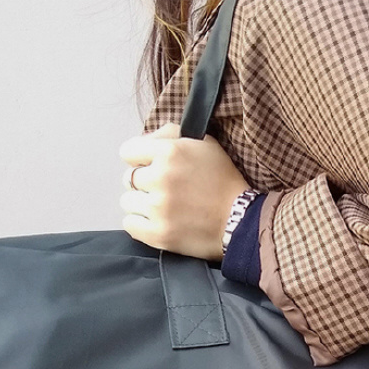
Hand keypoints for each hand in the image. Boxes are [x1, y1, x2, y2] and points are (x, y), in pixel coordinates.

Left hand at [120, 122, 252, 261]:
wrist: (241, 221)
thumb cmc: (223, 181)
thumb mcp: (203, 143)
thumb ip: (169, 134)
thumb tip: (143, 141)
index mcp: (170, 152)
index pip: (128, 151)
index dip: (140, 159)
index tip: (153, 167)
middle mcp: (161, 178)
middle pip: (128, 178)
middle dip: (144, 182)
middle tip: (166, 190)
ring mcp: (158, 208)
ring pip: (127, 201)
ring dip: (142, 204)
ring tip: (165, 208)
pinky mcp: (158, 234)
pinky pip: (129, 224)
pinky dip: (140, 224)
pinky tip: (159, 221)